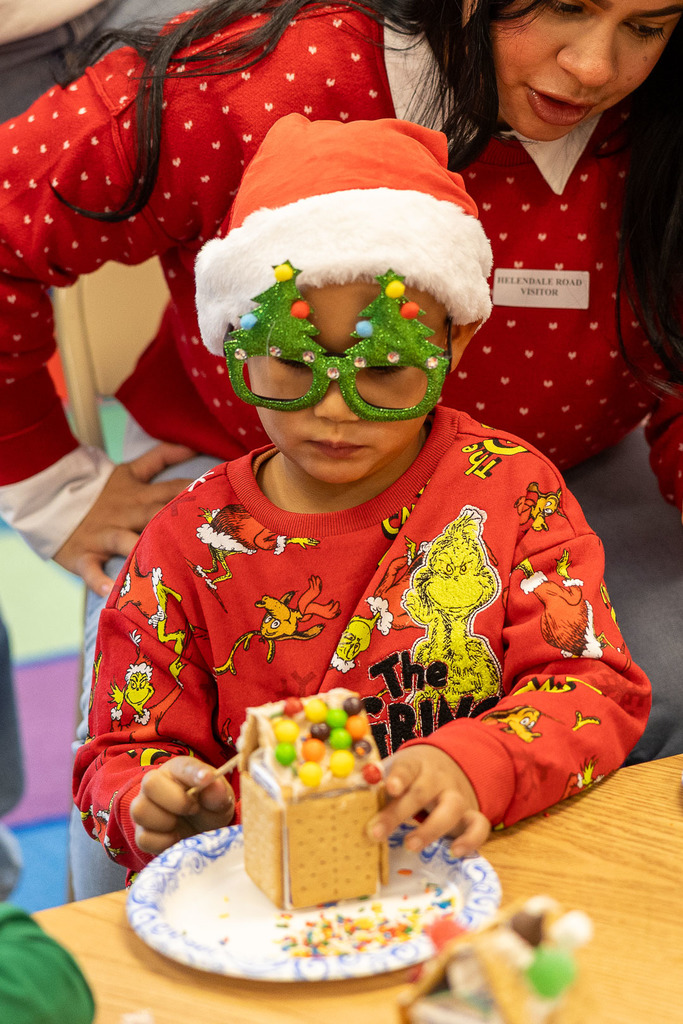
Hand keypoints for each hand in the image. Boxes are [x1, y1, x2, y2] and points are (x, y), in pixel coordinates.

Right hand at [54, 443, 195, 595]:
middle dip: (178, 522)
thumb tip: (192, 443)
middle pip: (155, 515)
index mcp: (140, 495)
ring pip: (125, 540)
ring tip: (162, 562)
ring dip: (142, 549)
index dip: (199, 490)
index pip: (174, 489)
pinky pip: (91, 568)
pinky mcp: (85, 553)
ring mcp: (105, 534)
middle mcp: (126, 514)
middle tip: (206, 534)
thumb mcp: (130, 470)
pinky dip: (99, 579)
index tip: (227, 497)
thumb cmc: (100, 492)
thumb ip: (161, 457)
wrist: (51, 501)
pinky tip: (111, 589)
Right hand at [130, 756, 235, 856]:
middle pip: (150, 783)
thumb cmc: (209, 808)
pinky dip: (163, 843)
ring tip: (180, 824)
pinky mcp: (141, 834)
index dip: (194, 773)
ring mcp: (145, 809)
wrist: (201, 835)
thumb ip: (218, 792)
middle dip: (176, 801)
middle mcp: (155, 785)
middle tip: (193, 809)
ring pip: (140, 811)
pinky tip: (175, 838)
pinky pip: (143, 838)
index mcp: (177, 770)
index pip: (182, 766)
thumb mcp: (221, 800)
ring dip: (166, 822)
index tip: (208, 780)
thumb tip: (213, 784)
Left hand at [366, 745, 490, 856]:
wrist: (451, 766)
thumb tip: (349, 799)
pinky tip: (455, 852)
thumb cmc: (412, 777)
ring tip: (410, 845)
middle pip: (422, 792)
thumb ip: (377, 784)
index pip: (407, 767)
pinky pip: (479, 826)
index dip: (399, 777)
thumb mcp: (396, 773)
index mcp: (416, 764)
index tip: (389, 788)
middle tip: (376, 832)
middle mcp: (439, 779)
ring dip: (431, 828)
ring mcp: (458, 796)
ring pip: (451, 808)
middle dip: (398, 813)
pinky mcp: (472, 814)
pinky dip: (470, 839)